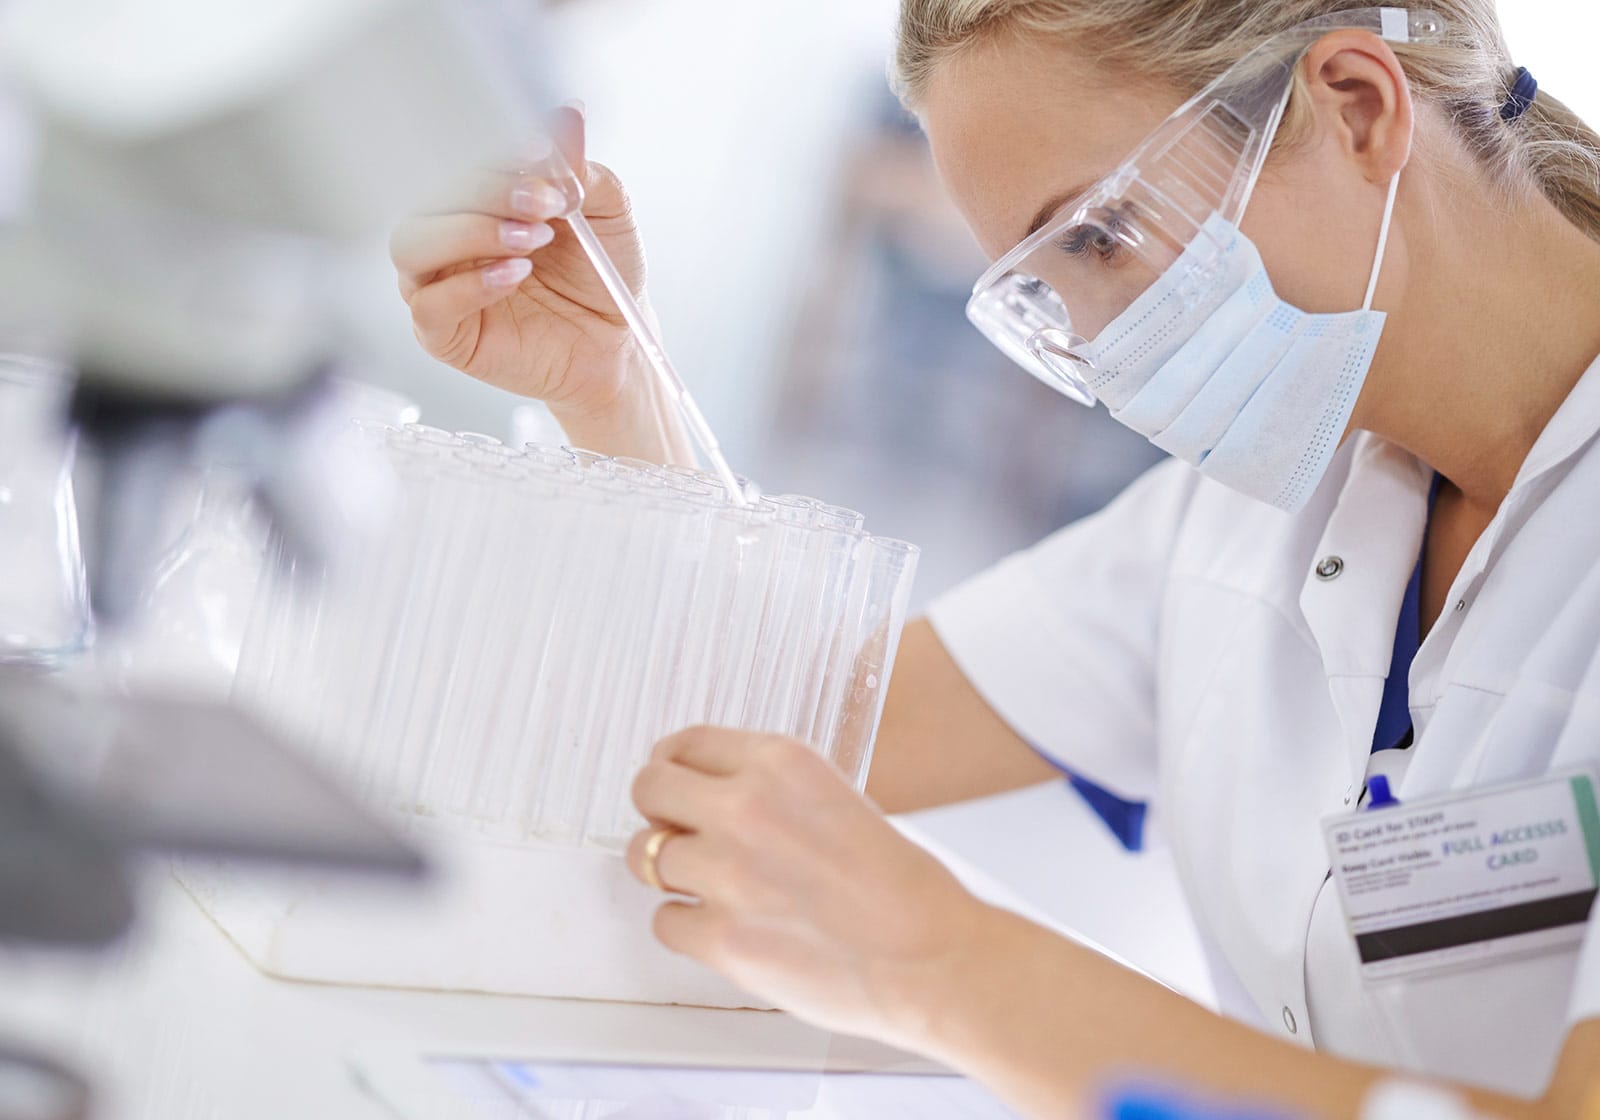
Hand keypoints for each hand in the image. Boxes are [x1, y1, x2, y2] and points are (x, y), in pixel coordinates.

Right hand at [389, 106, 650, 424]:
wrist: (616, 342)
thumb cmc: (600, 275)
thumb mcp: (604, 211)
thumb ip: (578, 165)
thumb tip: (568, 113)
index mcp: (474, 197)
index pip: (454, 158)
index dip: (490, 150)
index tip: (539, 151)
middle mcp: (447, 235)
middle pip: (428, 197)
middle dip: (487, 191)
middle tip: (545, 204)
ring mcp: (438, 283)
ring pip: (411, 245)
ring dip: (471, 232)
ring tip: (532, 240)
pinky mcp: (444, 333)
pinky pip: (428, 306)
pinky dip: (469, 286)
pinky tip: (514, 275)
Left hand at [625, 727, 996, 1050]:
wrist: (932, 957)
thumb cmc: (905, 889)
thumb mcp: (840, 801)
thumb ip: (774, 792)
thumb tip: (716, 798)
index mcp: (781, 763)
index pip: (687, 742)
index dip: (672, 764)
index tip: (673, 781)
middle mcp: (746, 808)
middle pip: (649, 789)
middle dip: (657, 811)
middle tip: (673, 831)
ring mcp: (727, 874)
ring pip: (645, 857)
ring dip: (670, 871)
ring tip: (706, 885)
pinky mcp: (721, 938)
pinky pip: (664, 921)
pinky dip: (686, 926)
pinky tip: (722, 926)